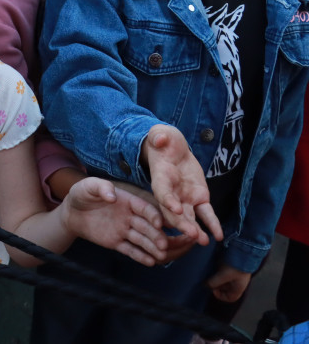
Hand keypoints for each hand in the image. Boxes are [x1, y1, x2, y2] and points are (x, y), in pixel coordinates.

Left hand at [62, 177, 167, 266]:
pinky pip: (130, 250)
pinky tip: (150, 262)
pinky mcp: (116, 242)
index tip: (160, 224)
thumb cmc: (81, 194)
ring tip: (162, 256)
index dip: (153, 215)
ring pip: (141, 240)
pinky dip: (140, 256)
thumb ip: (101, 187)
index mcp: (128, 201)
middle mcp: (130, 216)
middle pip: (147, 226)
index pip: (145, 208)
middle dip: (157, 235)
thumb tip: (112, 196)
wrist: (71, 212)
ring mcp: (124, 230)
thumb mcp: (89, 186)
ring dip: (152, 248)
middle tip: (164, 245)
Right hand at [141, 124, 222, 244]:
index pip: (162, 191)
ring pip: (188, 216)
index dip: (167, 200)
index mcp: (160, 177)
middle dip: (181, 223)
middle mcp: (170, 192)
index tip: (174, 208)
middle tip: (191, 234)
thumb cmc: (163, 141)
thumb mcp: (160, 135)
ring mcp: (184, 197)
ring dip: (194, 229)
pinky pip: (205, 214)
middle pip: (173, 211)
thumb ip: (159, 136)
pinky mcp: (198, 198)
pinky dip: (211, 225)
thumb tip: (161, 138)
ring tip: (202, 241)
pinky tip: (217, 236)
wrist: (172, 150)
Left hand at [206, 264, 251, 302]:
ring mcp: (235, 275)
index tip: (213, 290)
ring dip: (216, 279)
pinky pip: (223, 273)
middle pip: (226, 289)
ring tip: (210, 275)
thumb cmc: (237, 266)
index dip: (221, 296)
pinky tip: (213, 269)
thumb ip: (214, 282)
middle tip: (209, 282)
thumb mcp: (224, 275)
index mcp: (239, 288)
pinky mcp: (232, 268)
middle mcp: (237, 283)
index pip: (230, 298)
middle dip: (217, 286)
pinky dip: (218, 272)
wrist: (243, 252)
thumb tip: (206, 285)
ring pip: (224, 281)